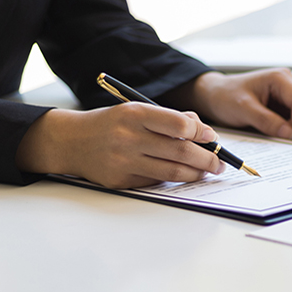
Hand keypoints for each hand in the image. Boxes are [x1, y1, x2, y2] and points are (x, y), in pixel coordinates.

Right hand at [16, 103, 224, 188]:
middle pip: (181, 152)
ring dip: (196, 173)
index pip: (180, 125)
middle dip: (208, 159)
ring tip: (207, 171)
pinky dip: (173, 179)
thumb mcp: (136, 109)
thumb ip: (169, 118)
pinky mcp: (121, 181)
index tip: (212, 137)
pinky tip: (182, 175)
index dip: (202, 133)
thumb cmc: (111, 123)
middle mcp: (129, 138)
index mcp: (135, 114)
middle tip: (220, 162)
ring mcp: (124, 162)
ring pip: (172, 172)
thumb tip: (203, 131)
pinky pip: (156, 182)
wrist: (71, 141)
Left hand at [171, 69, 291, 142]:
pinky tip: (277, 133)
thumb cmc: (225, 95)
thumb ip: (266, 120)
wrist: (215, 96)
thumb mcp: (243, 109)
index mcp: (281, 79)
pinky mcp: (286, 109)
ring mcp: (289, 97)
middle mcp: (289, 86)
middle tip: (285, 141)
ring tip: (276, 134)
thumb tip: (288, 133)